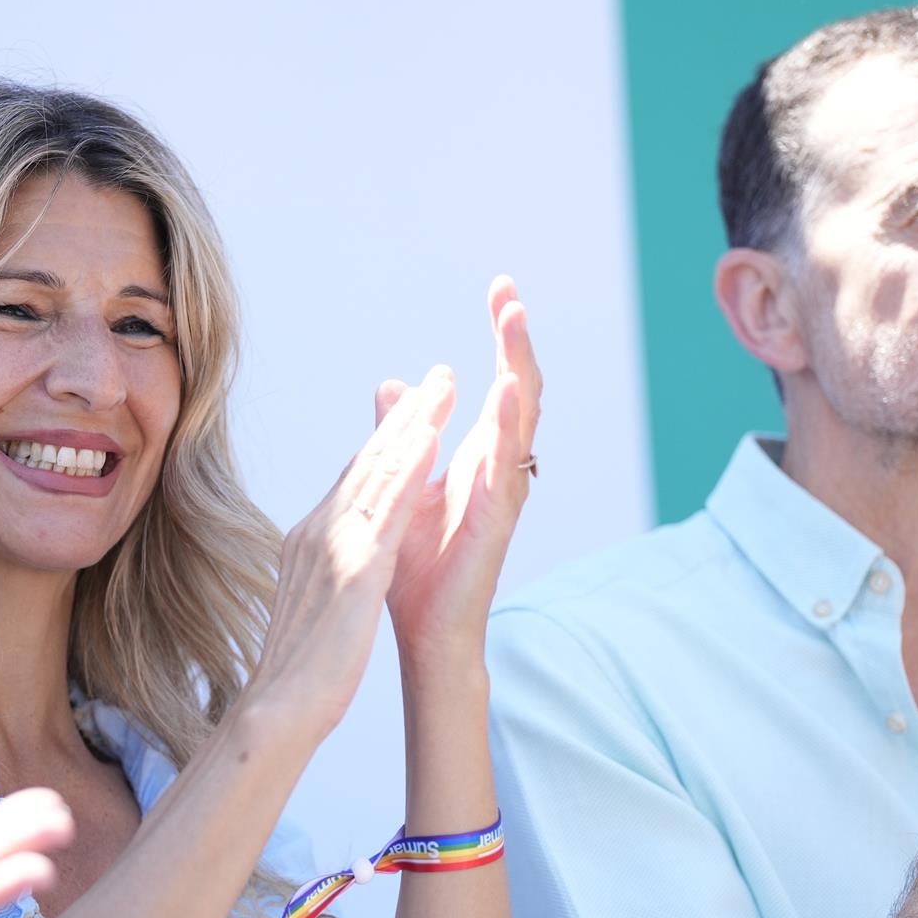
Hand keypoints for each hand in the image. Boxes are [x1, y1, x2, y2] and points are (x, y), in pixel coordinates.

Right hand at [245, 366, 452, 738]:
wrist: (278, 707)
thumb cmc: (296, 670)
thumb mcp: (311, 602)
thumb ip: (323, 570)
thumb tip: (332, 557)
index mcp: (309, 538)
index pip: (352, 478)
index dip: (383, 440)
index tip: (410, 410)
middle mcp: (318, 530)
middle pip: (367, 461)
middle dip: (405, 416)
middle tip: (436, 378)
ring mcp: (334, 546)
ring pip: (379, 473)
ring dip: (413, 426)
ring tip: (443, 388)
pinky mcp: (355, 569)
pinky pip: (388, 510)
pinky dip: (409, 471)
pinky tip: (430, 440)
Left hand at [379, 276, 542, 667]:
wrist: (424, 630)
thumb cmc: (419, 567)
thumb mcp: (404, 483)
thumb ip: (403, 434)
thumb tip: (395, 385)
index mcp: (480, 454)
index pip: (500, 379)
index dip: (502, 335)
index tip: (499, 287)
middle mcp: (500, 465)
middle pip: (520, 386)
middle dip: (516, 337)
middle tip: (509, 291)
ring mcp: (503, 490)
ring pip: (522, 416)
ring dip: (519, 364)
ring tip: (514, 319)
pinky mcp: (496, 518)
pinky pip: (508, 463)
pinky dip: (510, 422)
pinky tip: (508, 387)